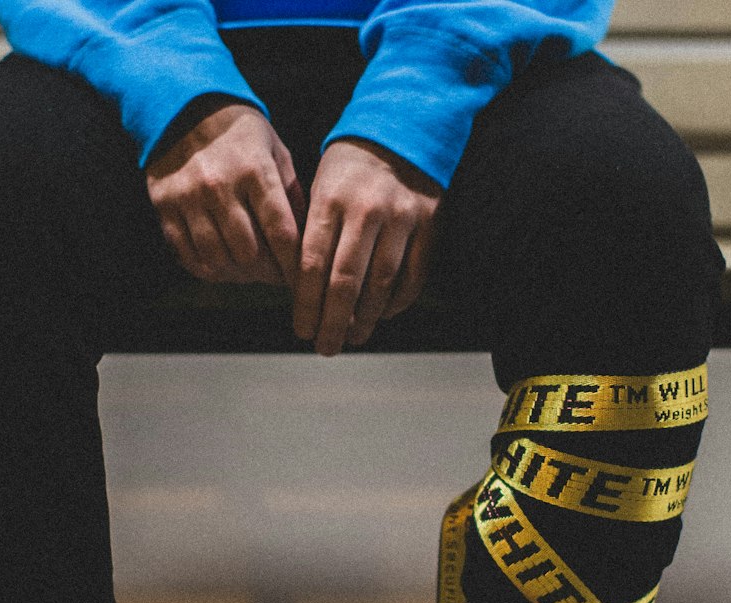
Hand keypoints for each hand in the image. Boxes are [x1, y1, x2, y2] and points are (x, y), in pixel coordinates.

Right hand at [146, 101, 305, 286]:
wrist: (185, 107)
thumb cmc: (240, 134)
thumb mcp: (275, 151)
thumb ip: (292, 194)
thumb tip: (306, 240)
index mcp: (254, 170)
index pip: (280, 233)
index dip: (293, 264)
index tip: (300, 277)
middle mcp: (220, 185)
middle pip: (248, 253)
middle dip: (265, 272)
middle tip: (273, 275)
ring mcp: (188, 197)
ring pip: (217, 259)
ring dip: (237, 275)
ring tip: (249, 273)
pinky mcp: (165, 206)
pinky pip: (188, 255)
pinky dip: (208, 270)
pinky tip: (222, 267)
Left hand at [293, 138, 440, 356]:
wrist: (403, 127)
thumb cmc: (351, 166)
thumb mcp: (321, 187)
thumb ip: (312, 235)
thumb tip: (302, 292)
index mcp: (330, 199)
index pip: (312, 265)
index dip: (306, 305)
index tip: (301, 329)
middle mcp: (366, 210)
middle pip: (345, 283)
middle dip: (332, 322)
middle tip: (325, 347)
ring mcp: (401, 218)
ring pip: (380, 285)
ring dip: (364, 319)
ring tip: (353, 337)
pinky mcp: (429, 225)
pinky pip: (412, 277)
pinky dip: (396, 303)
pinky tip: (381, 315)